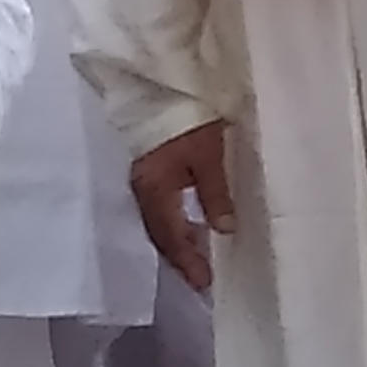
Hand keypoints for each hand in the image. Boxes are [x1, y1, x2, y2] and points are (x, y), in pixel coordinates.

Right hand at [129, 121, 238, 293]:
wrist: (160, 83)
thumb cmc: (187, 118)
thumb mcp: (208, 155)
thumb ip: (214, 193)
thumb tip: (223, 230)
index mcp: (155, 190)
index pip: (171, 237)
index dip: (187, 261)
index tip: (203, 283)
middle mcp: (143, 189)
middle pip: (160, 233)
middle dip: (180, 256)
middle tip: (200, 275)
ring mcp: (143, 178)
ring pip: (158, 221)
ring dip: (177, 240)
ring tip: (198, 254)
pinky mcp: (148, 167)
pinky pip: (159, 206)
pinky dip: (174, 222)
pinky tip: (190, 222)